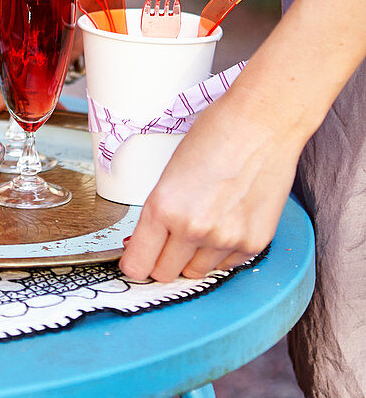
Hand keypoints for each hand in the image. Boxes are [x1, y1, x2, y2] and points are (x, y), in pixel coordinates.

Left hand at [119, 93, 300, 281]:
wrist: (263, 123)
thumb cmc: (217, 134)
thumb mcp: (171, 171)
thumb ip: (159, 212)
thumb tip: (146, 241)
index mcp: (164, 207)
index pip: (138, 264)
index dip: (135, 263)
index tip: (137, 260)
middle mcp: (193, 229)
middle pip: (165, 274)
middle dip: (162, 259)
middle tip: (169, 238)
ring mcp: (225, 239)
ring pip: (196, 273)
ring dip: (193, 256)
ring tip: (203, 220)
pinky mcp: (253, 243)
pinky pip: (226, 264)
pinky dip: (221, 251)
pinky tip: (225, 220)